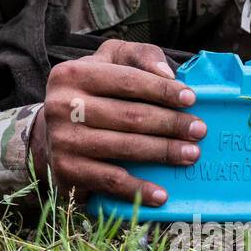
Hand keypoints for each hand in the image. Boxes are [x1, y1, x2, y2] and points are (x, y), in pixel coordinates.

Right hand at [31, 39, 205, 206]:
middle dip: (170, 123)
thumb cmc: (93, 91)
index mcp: (72, 73)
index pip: (126, 81)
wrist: (52, 132)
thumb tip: (167, 74)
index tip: (191, 99)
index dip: (161, 90)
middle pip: (129, 116)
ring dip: (163, 152)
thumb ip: (139, 56)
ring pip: (124, 147)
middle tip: (198, 130)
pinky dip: (138, 189)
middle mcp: (61, 106)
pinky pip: (110, 181)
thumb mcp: (110, 61)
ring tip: (191, 154)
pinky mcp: (66, 171)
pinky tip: (162, 194)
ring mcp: (63, 140)